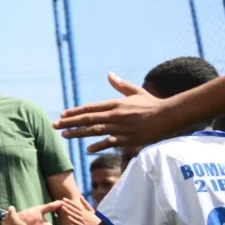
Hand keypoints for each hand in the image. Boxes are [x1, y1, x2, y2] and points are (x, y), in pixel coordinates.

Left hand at [52, 74, 169, 152]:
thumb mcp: (135, 92)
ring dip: (78, 133)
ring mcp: (121, 128)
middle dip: (69, 123)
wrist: (169, 116)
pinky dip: (99, 146)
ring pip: (95, 131)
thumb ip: (120, 85)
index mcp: (115, 104)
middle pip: (88, 119)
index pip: (90, 108)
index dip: (75, 112)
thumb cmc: (152, 103)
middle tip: (54, 126)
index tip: (62, 115)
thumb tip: (109, 75)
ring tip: (64, 135)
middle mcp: (115, 115)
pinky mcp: (129, 139)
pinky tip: (87, 149)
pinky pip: (110, 143)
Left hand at [60, 196, 100, 224]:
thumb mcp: (91, 210)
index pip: (75, 205)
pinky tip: (68, 217)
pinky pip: (78, 223)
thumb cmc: (95, 219)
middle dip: (67, 205)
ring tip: (62, 207)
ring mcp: (83, 221)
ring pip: (74, 215)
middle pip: (73, 209)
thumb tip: (80, 196)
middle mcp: (83, 215)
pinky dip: (73, 220)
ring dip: (68, 211)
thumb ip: (85, 204)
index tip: (63, 199)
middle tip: (60, 201)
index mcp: (84, 211)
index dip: (69, 202)